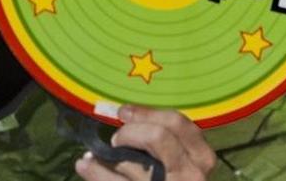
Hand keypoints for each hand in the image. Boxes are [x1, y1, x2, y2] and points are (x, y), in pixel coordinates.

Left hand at [74, 106, 215, 180]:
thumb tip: (124, 116)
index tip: (123, 113)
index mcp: (200, 156)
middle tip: (116, 140)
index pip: (176, 123)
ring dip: (106, 157)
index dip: (146, 113)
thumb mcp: (181, 161)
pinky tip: (84, 165)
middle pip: (156, 136)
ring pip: (131, 163)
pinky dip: (95, 171)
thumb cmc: (174, 179)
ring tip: (92, 157)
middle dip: (130, 133)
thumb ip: (164, 141)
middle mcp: (191, 173)